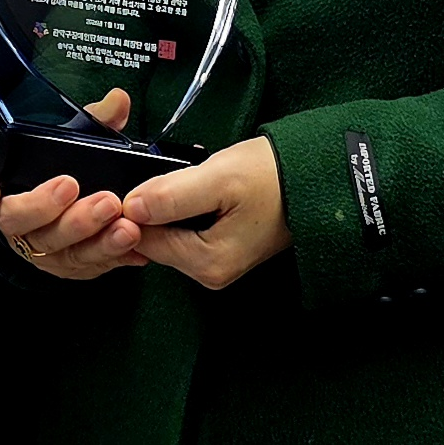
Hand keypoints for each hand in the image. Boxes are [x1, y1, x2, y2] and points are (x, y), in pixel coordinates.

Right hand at [0, 90, 145, 280]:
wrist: (57, 203)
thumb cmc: (59, 168)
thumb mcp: (70, 139)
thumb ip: (93, 121)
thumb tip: (119, 100)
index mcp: (13, 202)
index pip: (14, 210)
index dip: (39, 202)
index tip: (69, 183)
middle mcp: (29, 235)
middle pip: (47, 238)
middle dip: (81, 222)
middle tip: (109, 203)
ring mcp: (53, 257)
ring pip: (75, 258)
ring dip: (104, 244)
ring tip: (130, 229)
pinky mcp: (78, 269)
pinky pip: (98, 269)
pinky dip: (120, 259)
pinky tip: (140, 250)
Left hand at [121, 134, 290, 290]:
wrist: (316, 178)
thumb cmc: (272, 177)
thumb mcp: (219, 179)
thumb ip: (172, 196)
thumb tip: (130, 207)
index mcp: (206, 263)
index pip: (142, 239)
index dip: (128, 208)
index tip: (127, 179)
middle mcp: (208, 273)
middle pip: (152, 238)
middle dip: (147, 206)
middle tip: (159, 171)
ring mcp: (216, 262)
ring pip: (166, 231)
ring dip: (164, 204)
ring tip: (179, 175)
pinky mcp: (221, 247)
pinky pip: (183, 229)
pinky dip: (179, 207)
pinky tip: (191, 185)